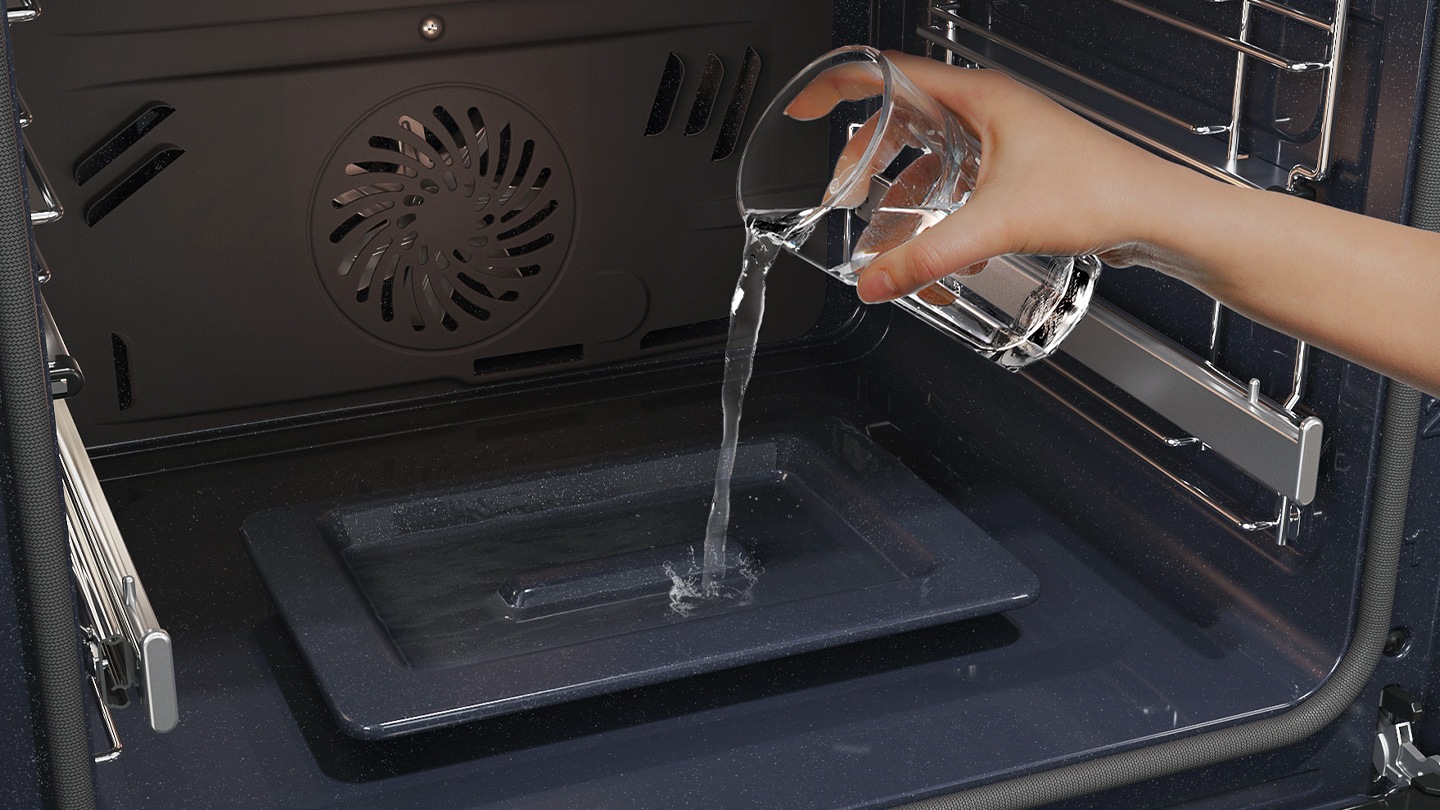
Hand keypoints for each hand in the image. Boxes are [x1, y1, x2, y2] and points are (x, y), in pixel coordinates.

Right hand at [806, 53, 1203, 302]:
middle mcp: (988, 111)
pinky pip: (956, 180)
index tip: (804, 105)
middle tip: (841, 190)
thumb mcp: (996, 224)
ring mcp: (1003, 140)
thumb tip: (875, 281)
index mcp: (978, 97)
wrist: (1155, 215)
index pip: (887, 74)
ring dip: (899, 189)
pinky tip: (929, 241)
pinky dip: (933, 206)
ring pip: (929, 154)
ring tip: (878, 227)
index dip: (838, 87)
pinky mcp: (1016, 171)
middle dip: (864, 157)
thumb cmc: (1100, 192)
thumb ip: (926, 255)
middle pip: (901, 120)